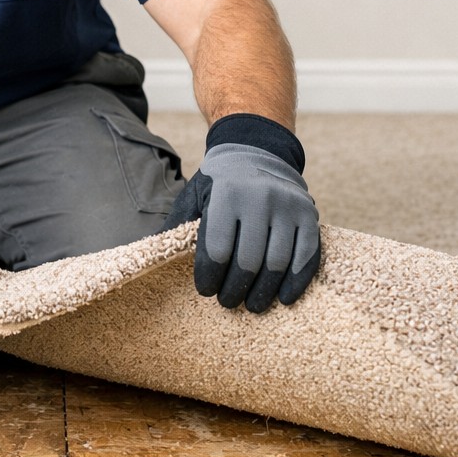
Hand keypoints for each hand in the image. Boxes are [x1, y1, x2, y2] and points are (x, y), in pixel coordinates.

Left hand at [163, 115, 320, 311]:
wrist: (258, 151)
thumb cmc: (218, 183)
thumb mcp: (193, 195)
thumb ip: (177, 225)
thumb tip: (148, 257)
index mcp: (226, 195)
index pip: (217, 251)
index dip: (209, 278)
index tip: (205, 291)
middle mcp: (260, 198)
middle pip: (247, 262)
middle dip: (234, 290)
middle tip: (227, 302)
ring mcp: (288, 206)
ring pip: (276, 264)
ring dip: (263, 292)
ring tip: (252, 305)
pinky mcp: (309, 214)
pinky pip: (306, 256)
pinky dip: (295, 281)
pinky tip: (283, 297)